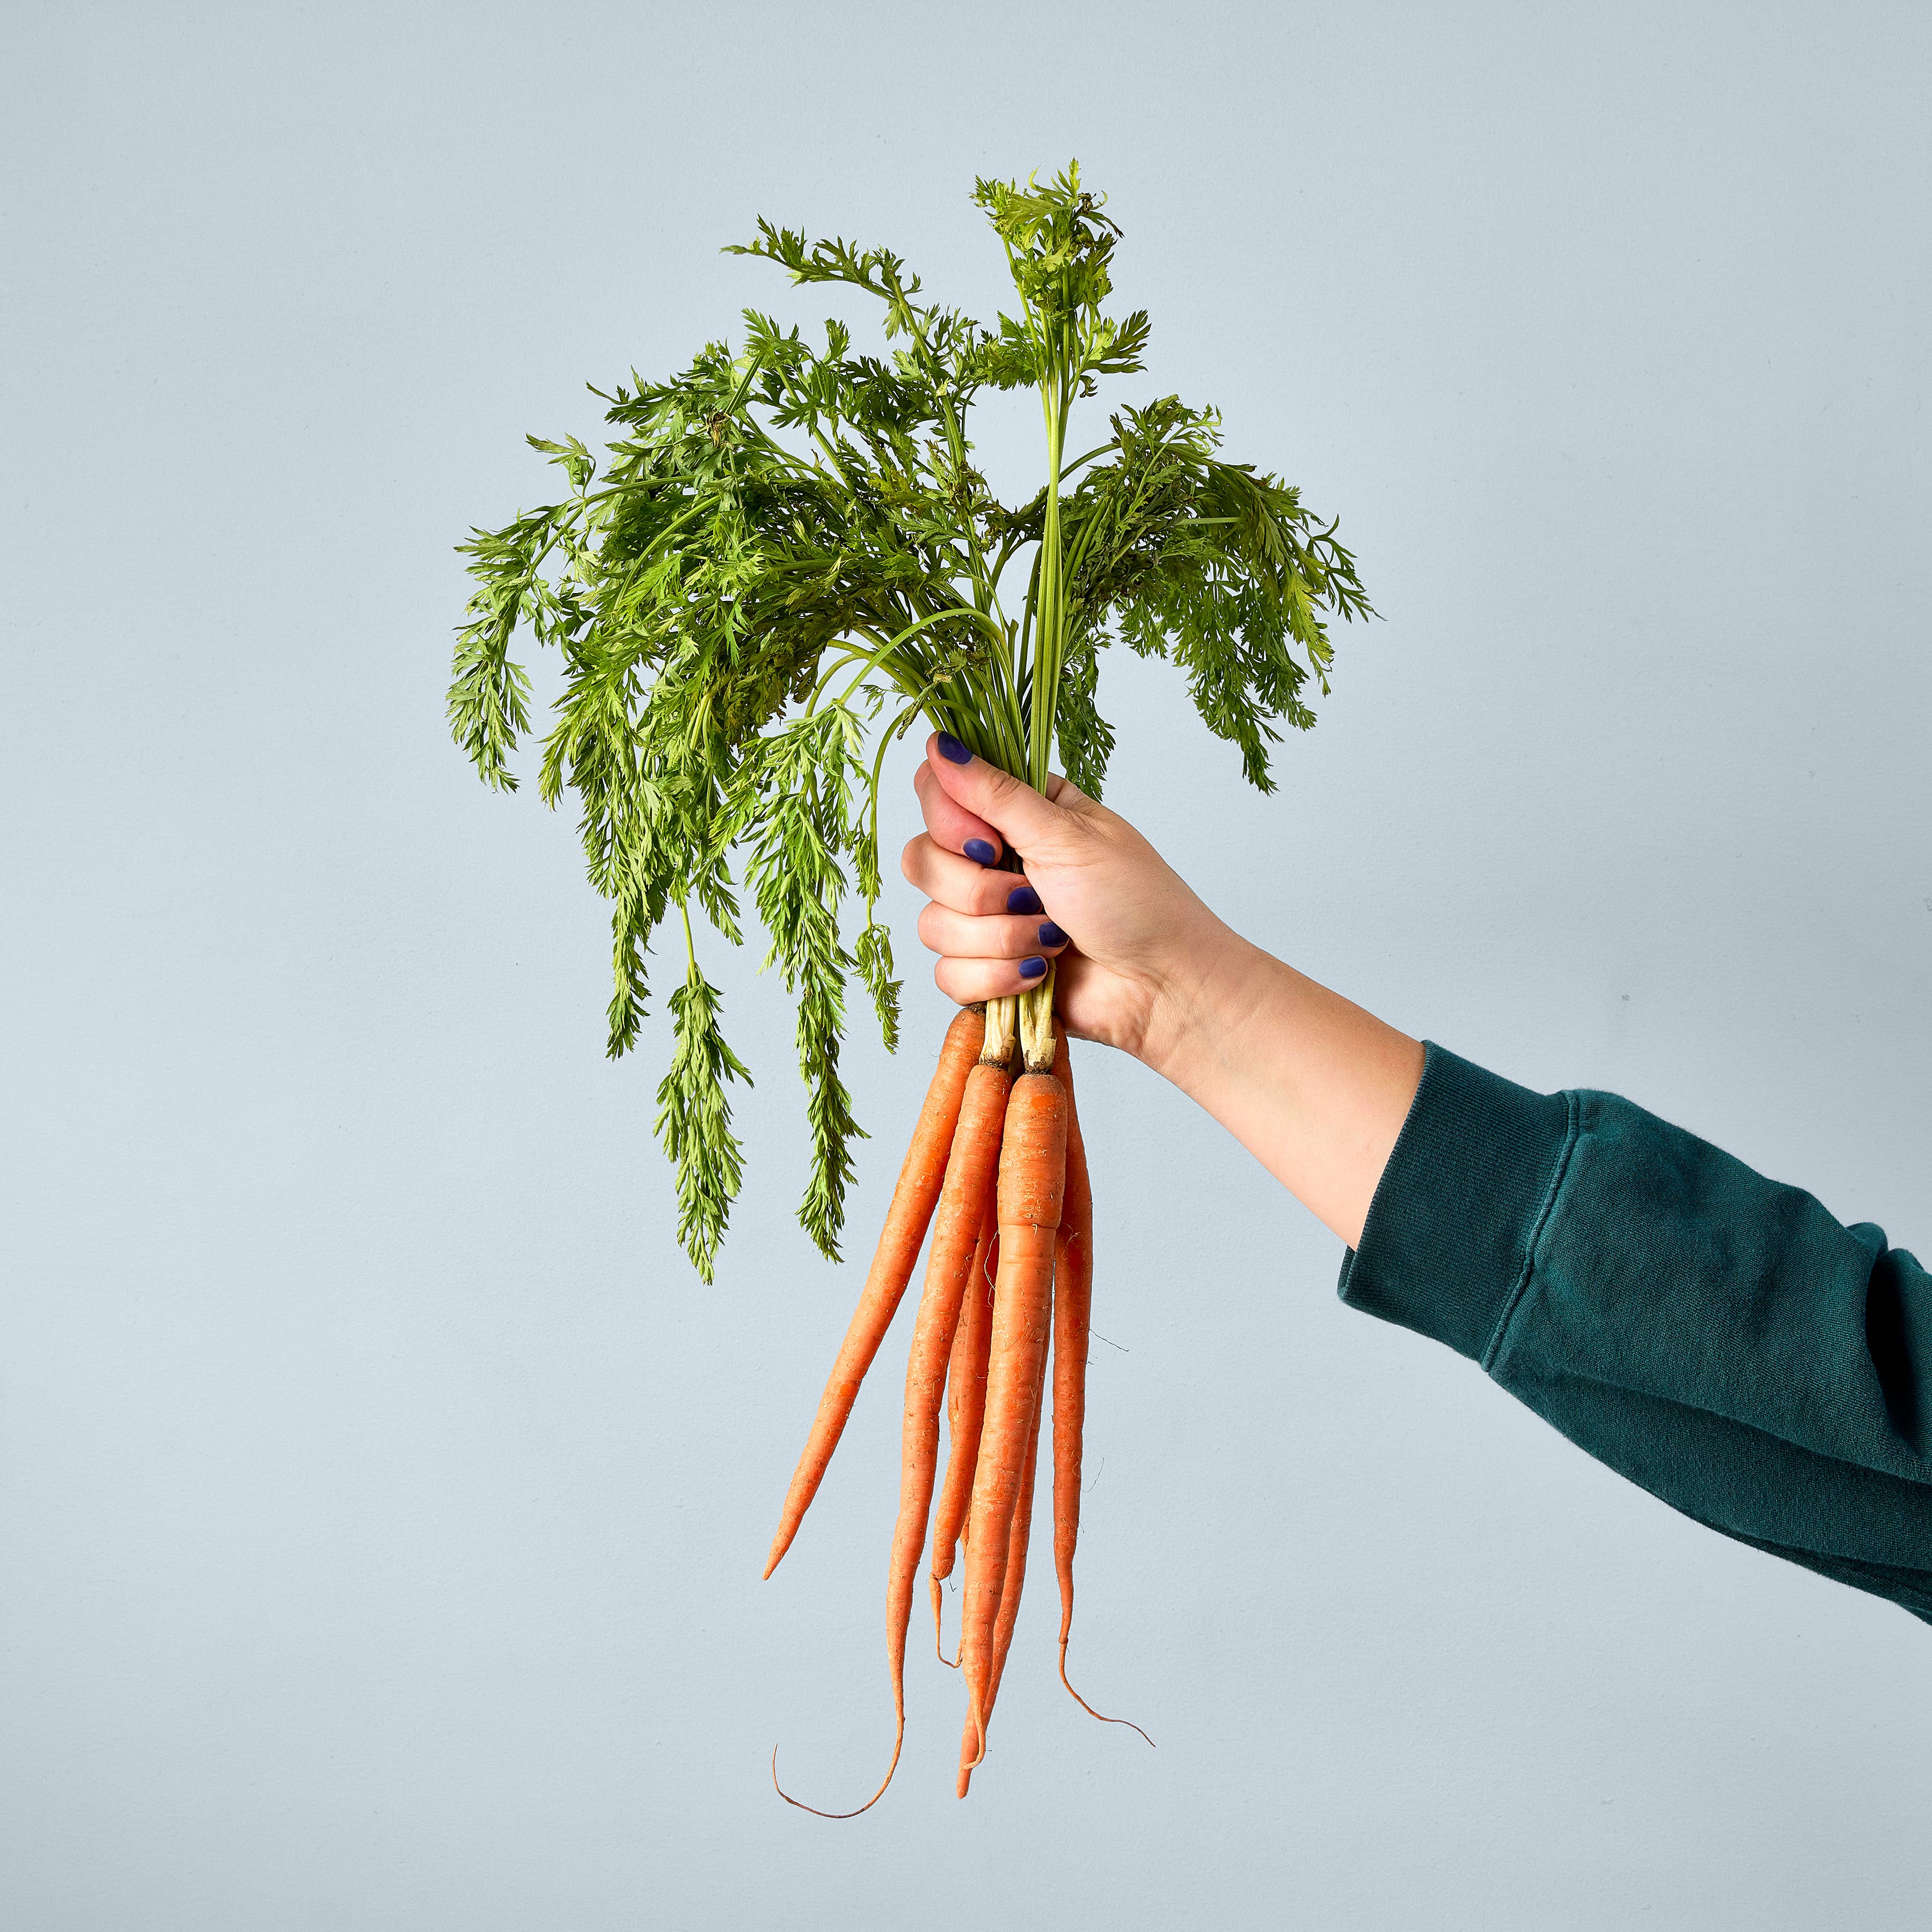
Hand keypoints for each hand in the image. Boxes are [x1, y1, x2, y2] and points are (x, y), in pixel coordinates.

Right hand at [900, 729, 1423, 1247]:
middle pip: (922, 860)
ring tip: (1052, 940)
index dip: (948, 818)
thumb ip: (994, 794)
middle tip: (1033, 895)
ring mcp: (986, 918)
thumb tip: (939, 745)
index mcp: (1017, 812)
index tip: (989, 840)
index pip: (936, 792)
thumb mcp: (1066, 835)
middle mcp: (994, 859)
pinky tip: (1038, 975)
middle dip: (979, 890)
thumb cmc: (1136, 901)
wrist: (1163, 986)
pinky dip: (996, 977)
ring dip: (999, 938)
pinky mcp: (985, 970)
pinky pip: (947, 974)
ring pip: (933, 924)